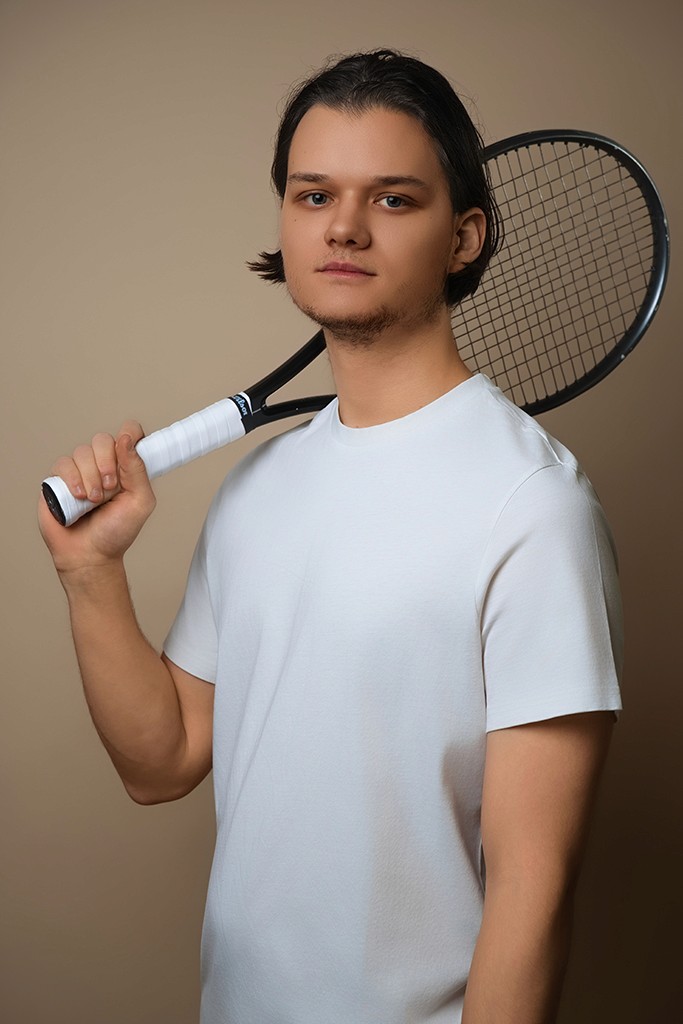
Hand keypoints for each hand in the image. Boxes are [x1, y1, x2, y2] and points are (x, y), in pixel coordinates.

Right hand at [38, 420, 156, 576]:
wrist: (89, 555)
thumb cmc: (116, 532)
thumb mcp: (140, 502)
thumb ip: (138, 470)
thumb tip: (127, 439)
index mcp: (126, 468)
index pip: (129, 434)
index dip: (130, 435)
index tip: (129, 447)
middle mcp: (102, 466)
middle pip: (103, 439)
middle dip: (107, 463)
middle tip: (110, 487)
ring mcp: (80, 472)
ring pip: (82, 452)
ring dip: (90, 477)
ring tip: (94, 500)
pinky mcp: (59, 480)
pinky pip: (63, 463)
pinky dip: (72, 480)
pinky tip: (78, 498)